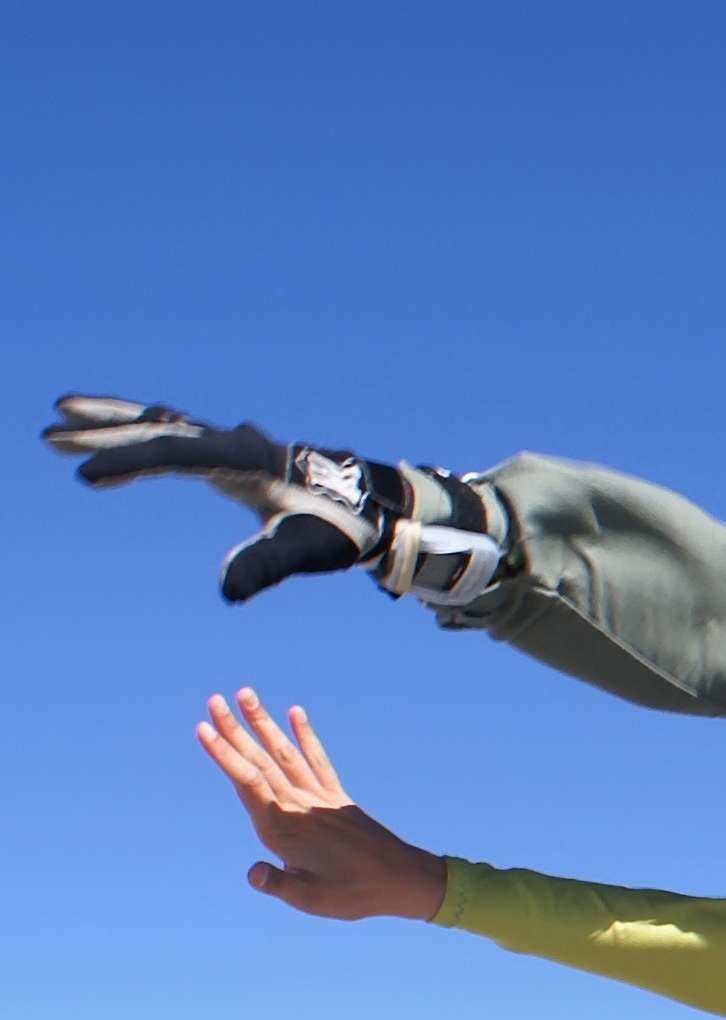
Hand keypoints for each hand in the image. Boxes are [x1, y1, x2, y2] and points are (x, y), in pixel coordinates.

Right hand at [44, 396, 497, 603]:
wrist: (376, 507)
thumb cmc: (342, 530)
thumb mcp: (307, 550)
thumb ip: (267, 564)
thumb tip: (227, 592)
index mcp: (246, 461)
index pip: (176, 453)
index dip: (129, 461)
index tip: (87, 474)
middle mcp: (236, 444)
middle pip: (159, 430)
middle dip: (104, 432)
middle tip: (50, 433)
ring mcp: (233, 445)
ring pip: (163, 425)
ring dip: (114, 424)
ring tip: (62, 421)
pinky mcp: (233, 455)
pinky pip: (176, 436)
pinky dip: (142, 434)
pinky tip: (118, 441)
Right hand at [197, 689, 447, 920]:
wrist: (405, 881)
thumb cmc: (355, 894)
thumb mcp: (312, 900)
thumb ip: (278, 884)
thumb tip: (253, 873)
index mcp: (285, 830)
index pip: (249, 783)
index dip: (225, 755)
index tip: (204, 728)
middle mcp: (300, 806)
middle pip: (261, 761)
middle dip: (235, 731)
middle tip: (213, 700)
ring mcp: (321, 798)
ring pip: (287, 754)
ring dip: (264, 724)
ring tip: (246, 694)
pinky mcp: (338, 798)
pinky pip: (318, 760)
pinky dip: (306, 736)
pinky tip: (296, 713)